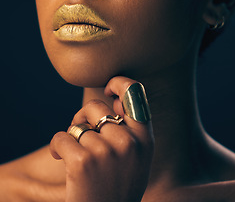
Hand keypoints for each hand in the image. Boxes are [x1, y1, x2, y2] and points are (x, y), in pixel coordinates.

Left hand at [50, 76, 153, 201]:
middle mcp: (129, 142)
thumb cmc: (119, 183)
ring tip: (78, 156)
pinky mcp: (83, 162)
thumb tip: (114, 99)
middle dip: (85, 117)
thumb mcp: (138, 156)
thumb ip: (131, 128)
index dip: (119, 83)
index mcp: (145, 139)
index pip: (134, 93)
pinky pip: (62, 137)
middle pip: (96, 107)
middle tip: (84, 134)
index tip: (107, 88)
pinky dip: (58, 146)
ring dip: (73, 136)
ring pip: (78, 124)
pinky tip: (63, 159)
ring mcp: (107, 151)